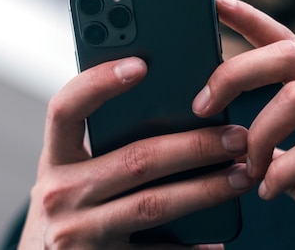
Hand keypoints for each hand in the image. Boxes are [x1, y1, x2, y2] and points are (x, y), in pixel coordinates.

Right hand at [19, 57, 253, 248]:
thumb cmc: (71, 212)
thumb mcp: (71, 175)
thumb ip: (101, 145)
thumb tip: (173, 108)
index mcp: (53, 159)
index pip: (65, 108)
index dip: (99, 83)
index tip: (141, 64)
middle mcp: (58, 194)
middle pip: (134, 159)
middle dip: (193, 145)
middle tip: (236, 135)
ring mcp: (76, 234)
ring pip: (154, 203)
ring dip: (205, 189)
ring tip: (241, 175)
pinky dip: (191, 247)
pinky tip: (217, 239)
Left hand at [193, 0, 294, 249]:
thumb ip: (273, 149)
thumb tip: (227, 142)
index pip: (286, 41)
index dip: (249, 18)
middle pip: (288, 55)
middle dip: (235, 73)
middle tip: (201, 106)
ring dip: (257, 134)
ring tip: (248, 169)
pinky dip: (283, 172)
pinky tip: (270, 191)